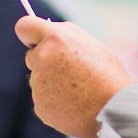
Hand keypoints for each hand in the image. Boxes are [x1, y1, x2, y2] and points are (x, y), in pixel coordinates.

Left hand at [15, 16, 132, 137]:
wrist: (114, 111)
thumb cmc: (107, 75)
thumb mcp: (91, 44)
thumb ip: (65, 34)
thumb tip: (46, 32)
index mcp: (56, 39)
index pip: (24, 26)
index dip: (29, 33)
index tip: (34, 41)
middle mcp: (43, 59)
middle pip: (32, 56)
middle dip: (46, 61)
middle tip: (71, 71)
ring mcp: (38, 84)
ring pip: (39, 79)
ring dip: (52, 83)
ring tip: (78, 91)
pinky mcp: (39, 105)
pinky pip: (43, 99)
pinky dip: (54, 101)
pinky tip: (73, 104)